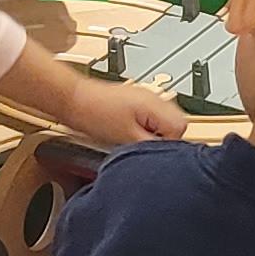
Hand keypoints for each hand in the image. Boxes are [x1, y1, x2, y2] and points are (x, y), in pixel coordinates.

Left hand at [61, 76, 187, 147]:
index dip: (169, 145)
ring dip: (153, 135)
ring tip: (133, 140)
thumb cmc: (93, 115)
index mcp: (156, 105)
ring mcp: (145, 99)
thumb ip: (152, 146)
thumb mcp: (127, 138)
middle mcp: (154, 98)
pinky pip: (151, 119)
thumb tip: (169, 157)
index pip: (181, 129)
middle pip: (175, 125)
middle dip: (162, 140)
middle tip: (142, 147)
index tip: (153, 153)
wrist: (73, 101)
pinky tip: (128, 134)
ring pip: (163, 123)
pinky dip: (144, 129)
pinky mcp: (135, 103)